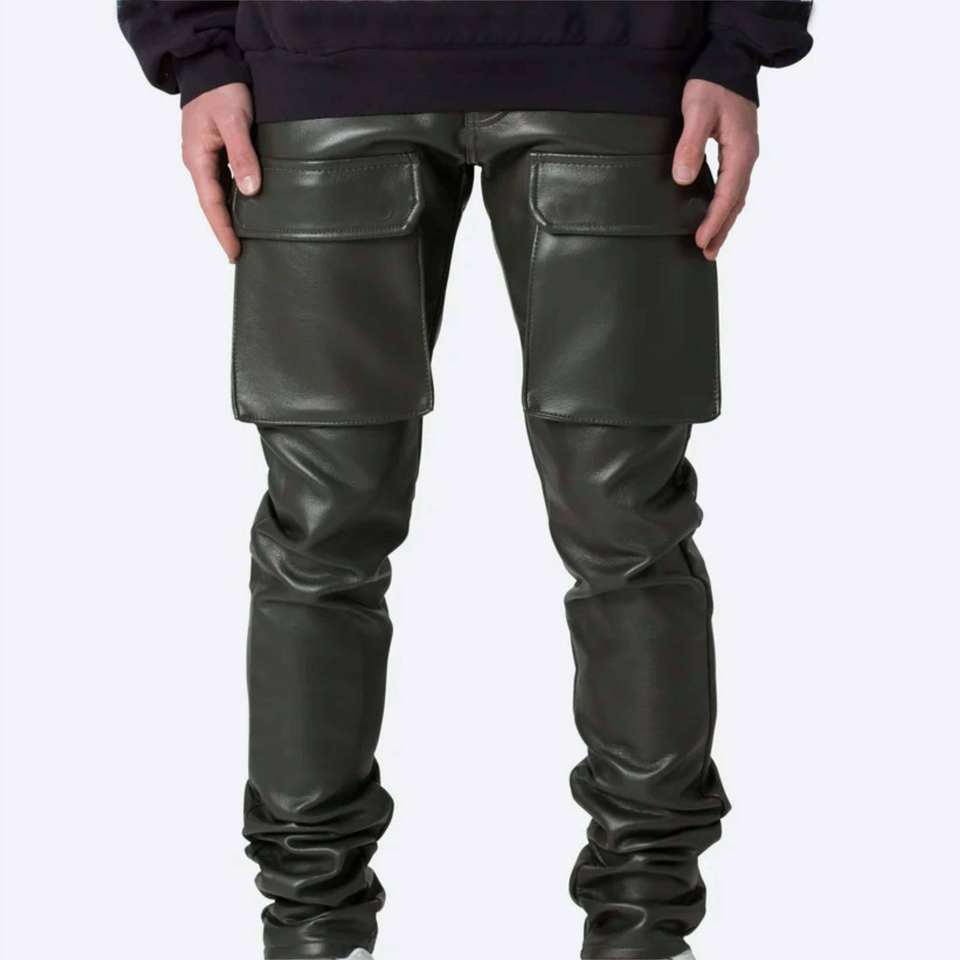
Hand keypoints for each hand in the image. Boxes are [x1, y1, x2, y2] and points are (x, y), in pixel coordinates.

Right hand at [181, 82, 259, 261]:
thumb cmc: (221, 89)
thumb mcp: (234, 121)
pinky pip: (223, 182)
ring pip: (217, 195)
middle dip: (224, 231)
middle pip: (212, 205)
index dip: (223, 231)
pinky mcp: (215, 151)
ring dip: (229, 217)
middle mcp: (198, 162)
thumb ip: (241, 155)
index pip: (211, 205)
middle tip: (240, 255)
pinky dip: (233, 199)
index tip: (233, 253)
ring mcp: (205, 157)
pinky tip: (247, 210)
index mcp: (197, 159)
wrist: (210, 63)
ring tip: (245, 239)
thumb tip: (249, 190)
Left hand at [673, 79, 758, 259]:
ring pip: (736, 197)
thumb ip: (690, 144)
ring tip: (712, 245)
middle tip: (707, 254)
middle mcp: (747, 157)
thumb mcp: (698, 110)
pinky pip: (733, 187)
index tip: (700, 241)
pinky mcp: (737, 152)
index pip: (728, 195)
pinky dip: (726, 206)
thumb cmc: (713, 84)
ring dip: (725, 222)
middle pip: (736, 203)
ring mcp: (744, 155)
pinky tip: (716, 217)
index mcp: (741, 151)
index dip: (714, 221)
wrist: (729, 60)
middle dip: (722, 229)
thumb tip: (683, 179)